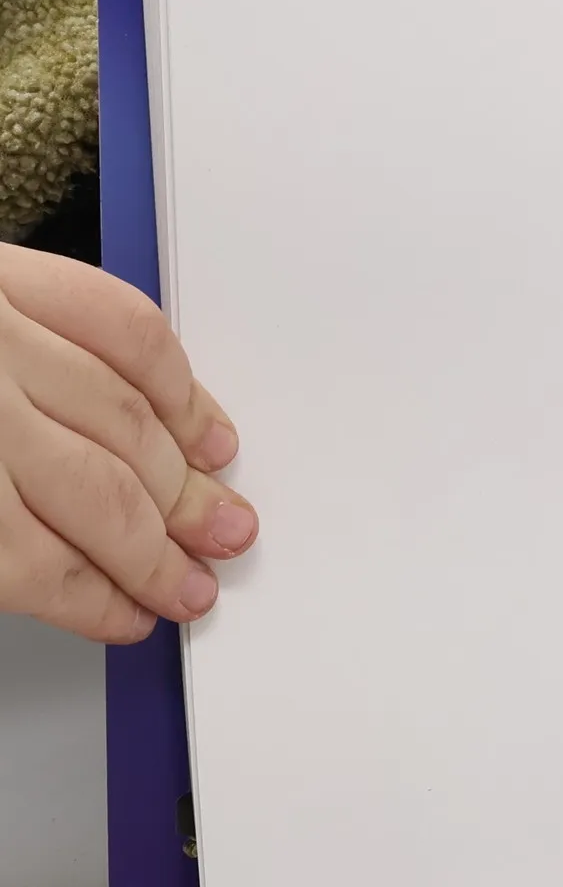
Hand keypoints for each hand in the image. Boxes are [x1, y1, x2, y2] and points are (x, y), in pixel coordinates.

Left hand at [0, 246, 254, 642]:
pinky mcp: (6, 270)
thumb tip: (66, 578)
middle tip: (194, 581)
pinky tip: (196, 423)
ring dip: (183, 479)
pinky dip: (173, 380)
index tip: (128, 616)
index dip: (88, 598)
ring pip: (123, 415)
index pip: (25, 556)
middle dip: (157, 550)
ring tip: (218, 520)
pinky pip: (120, 323)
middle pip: (94, 488)